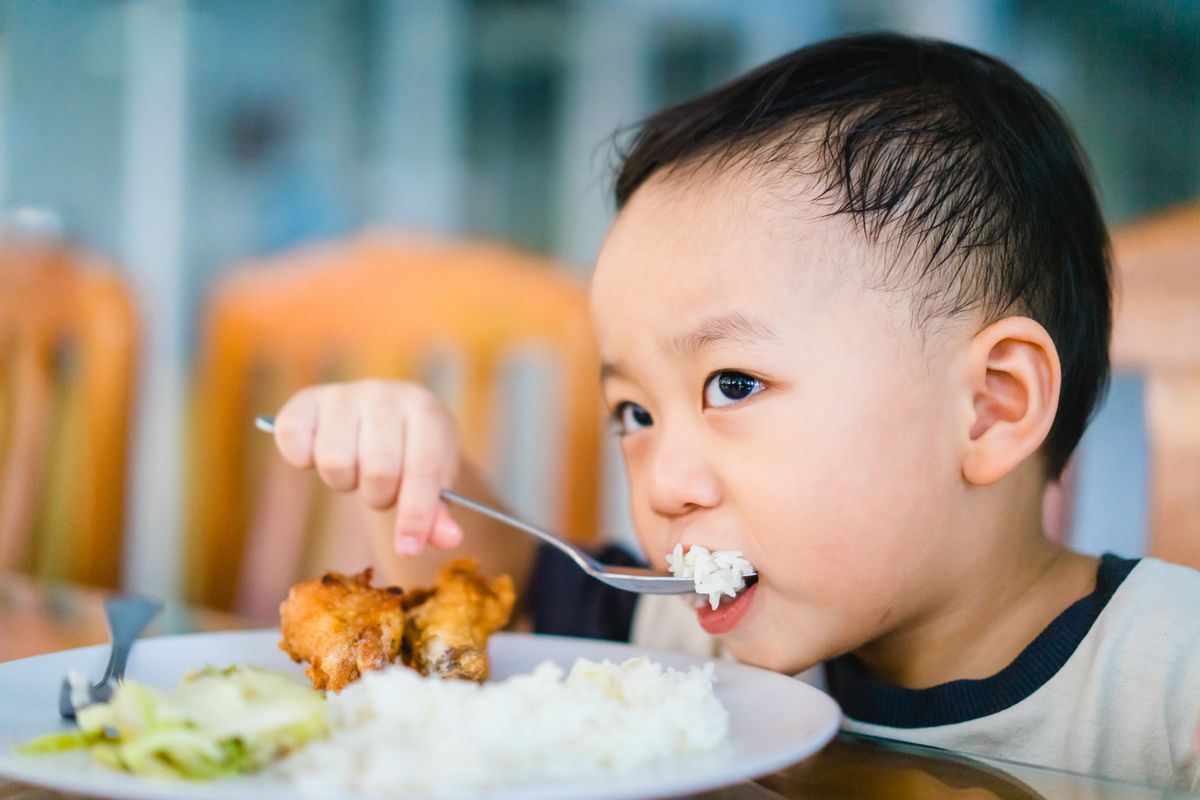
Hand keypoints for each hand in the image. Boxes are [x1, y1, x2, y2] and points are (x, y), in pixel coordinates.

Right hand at [272, 380, 463, 555]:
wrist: (387, 416)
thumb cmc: (412, 453)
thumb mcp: (434, 481)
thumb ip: (439, 514)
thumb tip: (448, 541)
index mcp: (424, 410)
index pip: (422, 468)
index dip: (415, 514)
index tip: (407, 548)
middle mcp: (383, 396)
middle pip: (378, 470)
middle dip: (379, 496)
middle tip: (382, 490)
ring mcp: (343, 395)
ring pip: (334, 461)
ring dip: (344, 481)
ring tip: (355, 471)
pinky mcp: (305, 401)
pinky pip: (292, 439)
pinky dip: (302, 458)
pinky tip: (318, 456)